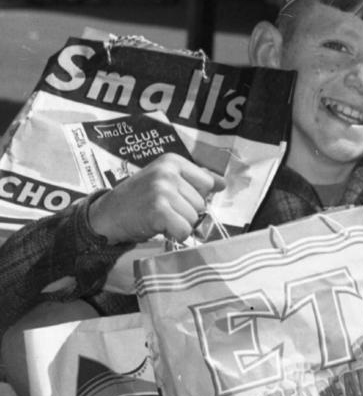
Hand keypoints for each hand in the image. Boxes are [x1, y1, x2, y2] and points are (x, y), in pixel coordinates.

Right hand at [88, 153, 224, 244]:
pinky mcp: (158, 209)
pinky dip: (175, 234)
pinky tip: (158, 226)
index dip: (195, 196)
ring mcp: (162, 190)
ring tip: (159, 217)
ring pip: (194, 217)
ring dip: (179, 223)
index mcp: (172, 161)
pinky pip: (184, 230)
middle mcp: (168, 172)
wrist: (107, 215)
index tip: (176, 198)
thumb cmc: (139, 199)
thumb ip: (194, 180)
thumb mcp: (166, 180)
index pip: (207, 183)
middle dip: (186, 211)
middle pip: (201, 203)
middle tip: (163, 209)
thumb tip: (222, 183)